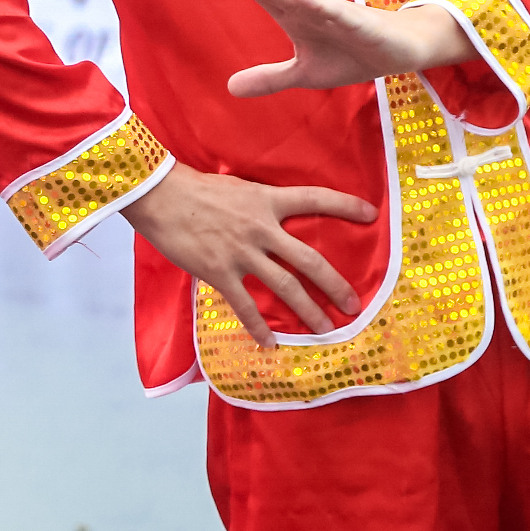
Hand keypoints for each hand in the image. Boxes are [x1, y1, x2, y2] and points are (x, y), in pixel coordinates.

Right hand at [121, 163, 375, 339]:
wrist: (159, 195)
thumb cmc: (194, 187)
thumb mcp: (236, 188)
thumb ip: (259, 203)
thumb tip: (272, 217)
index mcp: (266, 200)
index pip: (314, 199)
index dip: (345, 205)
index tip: (370, 214)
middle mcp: (261, 228)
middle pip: (309, 260)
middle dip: (335, 285)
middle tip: (353, 305)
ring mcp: (242, 252)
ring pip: (285, 287)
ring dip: (309, 311)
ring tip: (326, 331)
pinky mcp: (220, 271)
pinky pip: (245, 305)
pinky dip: (259, 327)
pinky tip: (270, 343)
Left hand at [217, 0, 471, 95]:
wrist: (399, 52)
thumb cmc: (349, 55)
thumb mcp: (304, 73)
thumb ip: (270, 78)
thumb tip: (229, 87)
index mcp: (296, 18)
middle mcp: (312, 10)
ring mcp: (336, 15)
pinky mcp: (361, 25)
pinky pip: (339, 15)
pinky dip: (321, 8)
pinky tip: (302, 0)